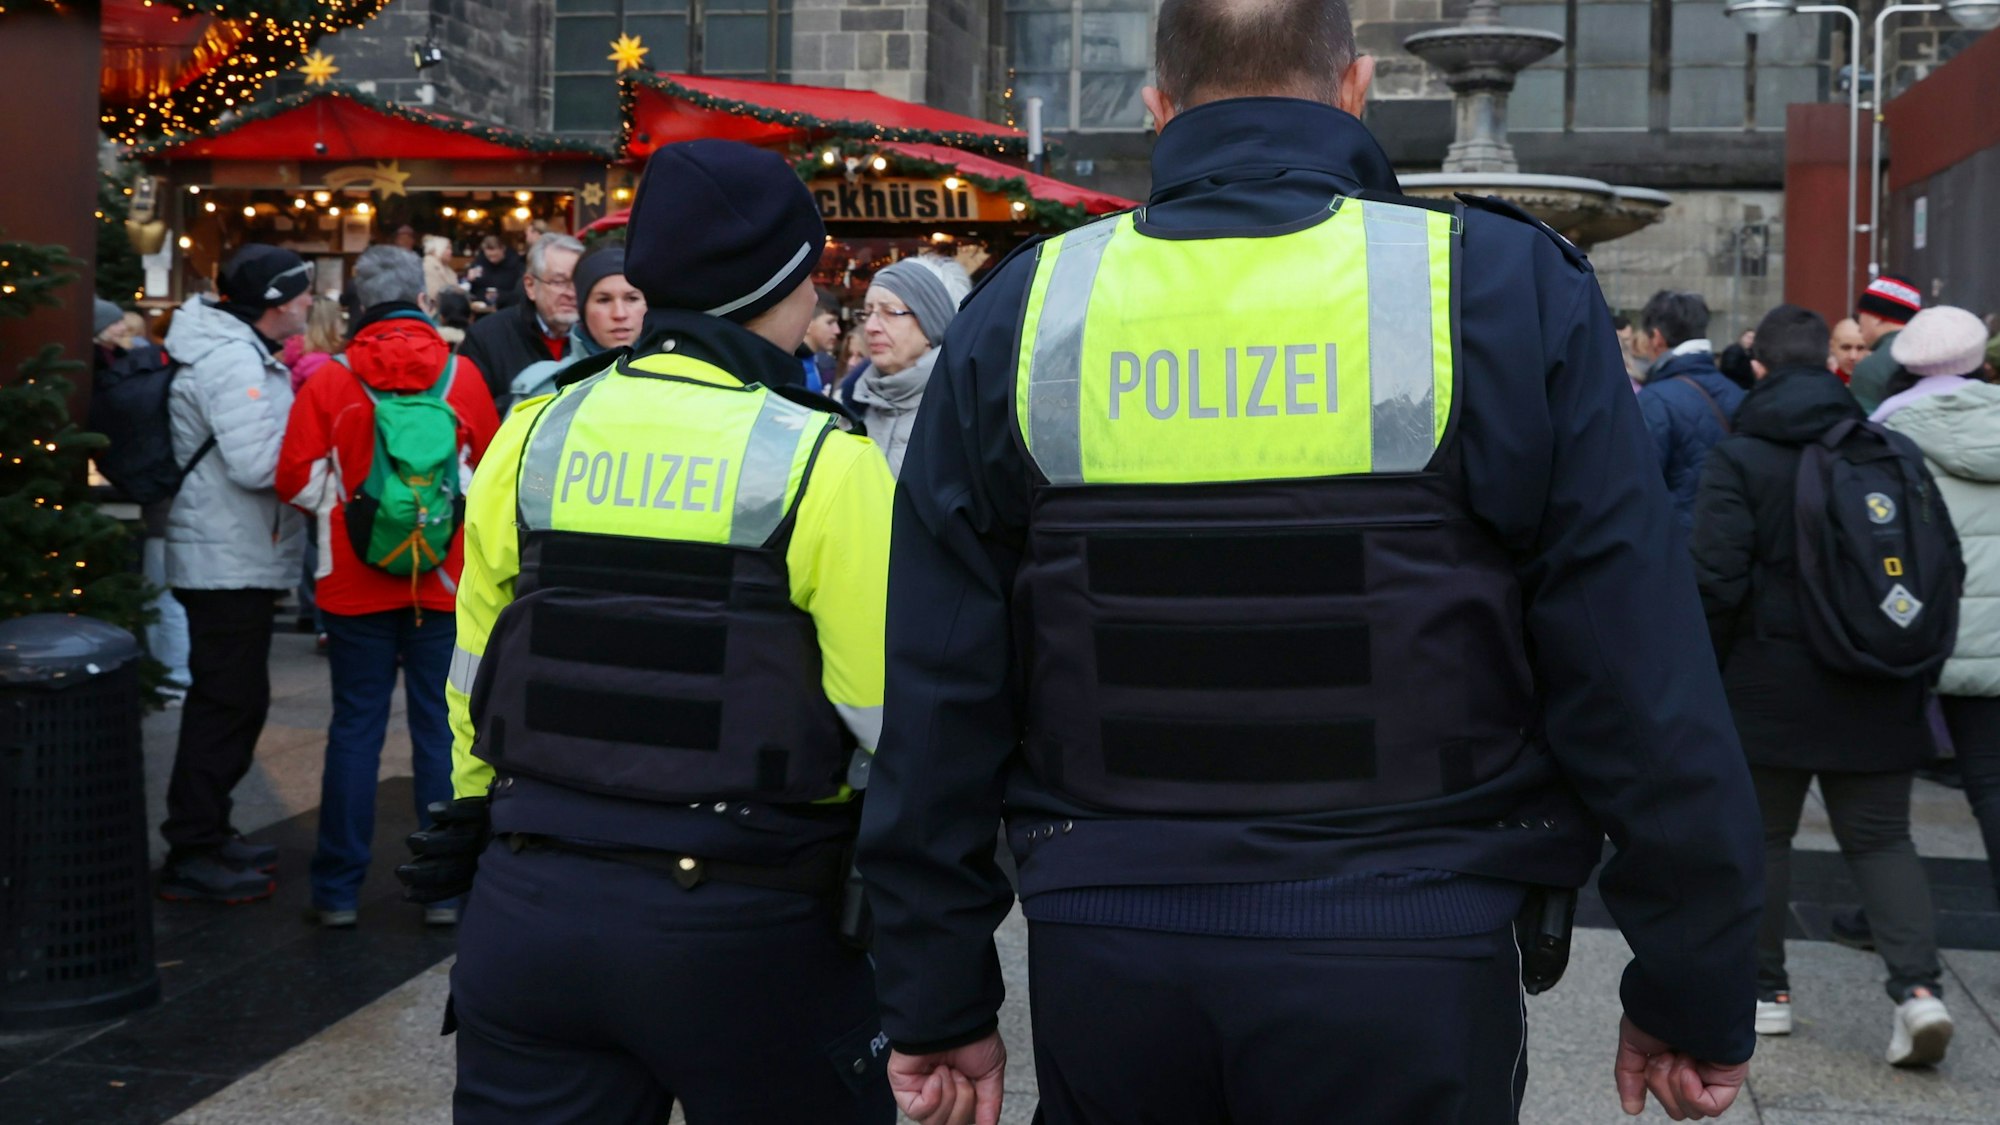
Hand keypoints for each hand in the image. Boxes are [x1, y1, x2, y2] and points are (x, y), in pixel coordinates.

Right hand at [395, 796, 490, 902]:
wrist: (511, 809)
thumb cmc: (479, 837)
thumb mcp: (464, 857)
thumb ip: (441, 868)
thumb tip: (410, 887)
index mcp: (479, 870)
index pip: (452, 886)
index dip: (428, 892)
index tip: (405, 894)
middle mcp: (484, 853)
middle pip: (453, 867)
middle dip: (424, 873)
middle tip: (400, 872)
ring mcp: (486, 830)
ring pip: (459, 840)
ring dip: (432, 843)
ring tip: (412, 842)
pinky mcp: (486, 808)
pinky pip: (468, 810)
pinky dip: (450, 810)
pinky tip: (432, 812)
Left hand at [888, 1033, 1005, 1124]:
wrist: (957, 1019)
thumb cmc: (973, 1037)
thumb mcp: (990, 1073)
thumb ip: (989, 1104)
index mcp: (957, 1092)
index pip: (961, 1121)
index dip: (969, 1115)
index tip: (975, 1096)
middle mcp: (938, 1094)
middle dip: (963, 1104)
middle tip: (962, 1077)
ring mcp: (919, 1092)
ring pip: (934, 1122)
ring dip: (949, 1096)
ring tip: (949, 1071)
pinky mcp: (903, 1087)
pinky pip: (918, 1111)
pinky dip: (933, 1096)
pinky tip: (937, 1075)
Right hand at [1614, 1015, 1748, 1119]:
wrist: (1678, 998)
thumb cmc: (1658, 1010)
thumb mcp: (1635, 1045)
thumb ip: (1630, 1077)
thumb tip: (1631, 1108)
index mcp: (1675, 1062)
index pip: (1665, 1095)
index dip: (1653, 1082)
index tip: (1652, 1057)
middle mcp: (1696, 1070)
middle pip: (1676, 1108)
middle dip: (1662, 1084)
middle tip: (1666, 1055)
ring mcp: (1713, 1075)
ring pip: (1691, 1110)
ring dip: (1676, 1083)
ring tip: (1679, 1055)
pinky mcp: (1729, 1078)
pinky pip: (1710, 1107)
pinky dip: (1692, 1093)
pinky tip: (1688, 1068)